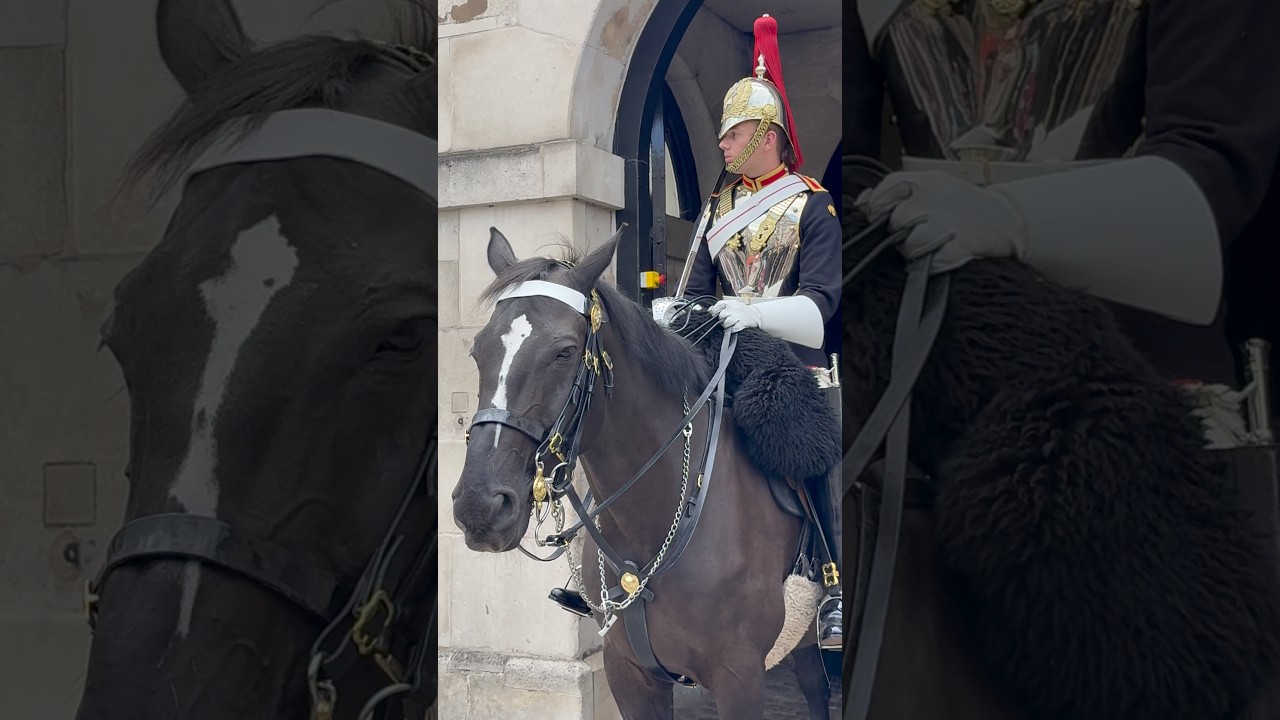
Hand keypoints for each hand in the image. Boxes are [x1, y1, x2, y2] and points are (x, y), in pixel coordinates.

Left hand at [710, 299, 762, 332]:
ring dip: (726, 326)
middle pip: (721, 315)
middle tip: (725, 320)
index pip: (718, 305)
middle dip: (722, 320)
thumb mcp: (731, 306)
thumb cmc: (741, 311)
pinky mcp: (742, 323)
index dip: (715, 311)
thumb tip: (709, 310)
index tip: (714, 315)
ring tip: (731, 324)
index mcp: (730, 303)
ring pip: (725, 323)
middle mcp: (733, 308)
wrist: (756, 315)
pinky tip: (735, 327)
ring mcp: (738, 316)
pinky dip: (733, 329)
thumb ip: (720, 307)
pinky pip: (733, 328)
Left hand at [856, 170, 1028, 272]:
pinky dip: (930, 264)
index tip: (881, 217)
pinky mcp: (956, 249)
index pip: (884, 192)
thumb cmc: (961, 204)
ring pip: (907, 246)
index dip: (878, 208)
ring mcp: (944, 225)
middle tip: (917, 232)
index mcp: (924, 182)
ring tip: (931, 245)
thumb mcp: (929, 187)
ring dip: (914, 251)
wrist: (1007, 218)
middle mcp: (932, 200)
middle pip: (895, 223)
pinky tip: (940, 256)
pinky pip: (927, 263)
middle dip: (899, 232)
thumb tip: (862, 203)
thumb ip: (892, 192)